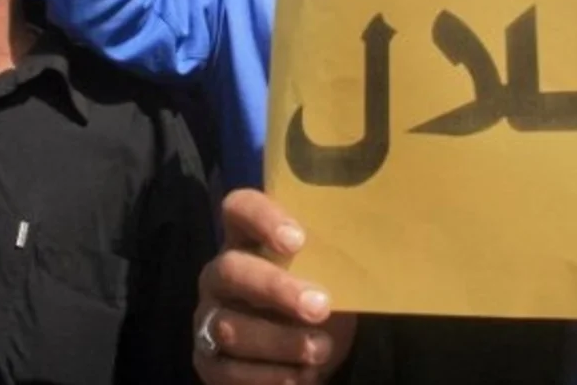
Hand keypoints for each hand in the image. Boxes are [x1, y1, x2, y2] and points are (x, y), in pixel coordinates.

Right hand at [194, 190, 356, 384]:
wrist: (310, 351)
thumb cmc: (318, 299)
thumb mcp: (328, 275)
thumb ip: (331, 259)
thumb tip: (368, 247)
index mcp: (247, 240)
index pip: (239, 208)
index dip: (261, 218)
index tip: (297, 240)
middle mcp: (220, 275)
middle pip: (231, 269)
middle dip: (275, 288)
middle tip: (320, 305)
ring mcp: (209, 317)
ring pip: (230, 326)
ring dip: (280, 340)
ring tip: (320, 349)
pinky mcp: (209, 360)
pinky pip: (228, 369)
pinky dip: (268, 376)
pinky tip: (300, 375)